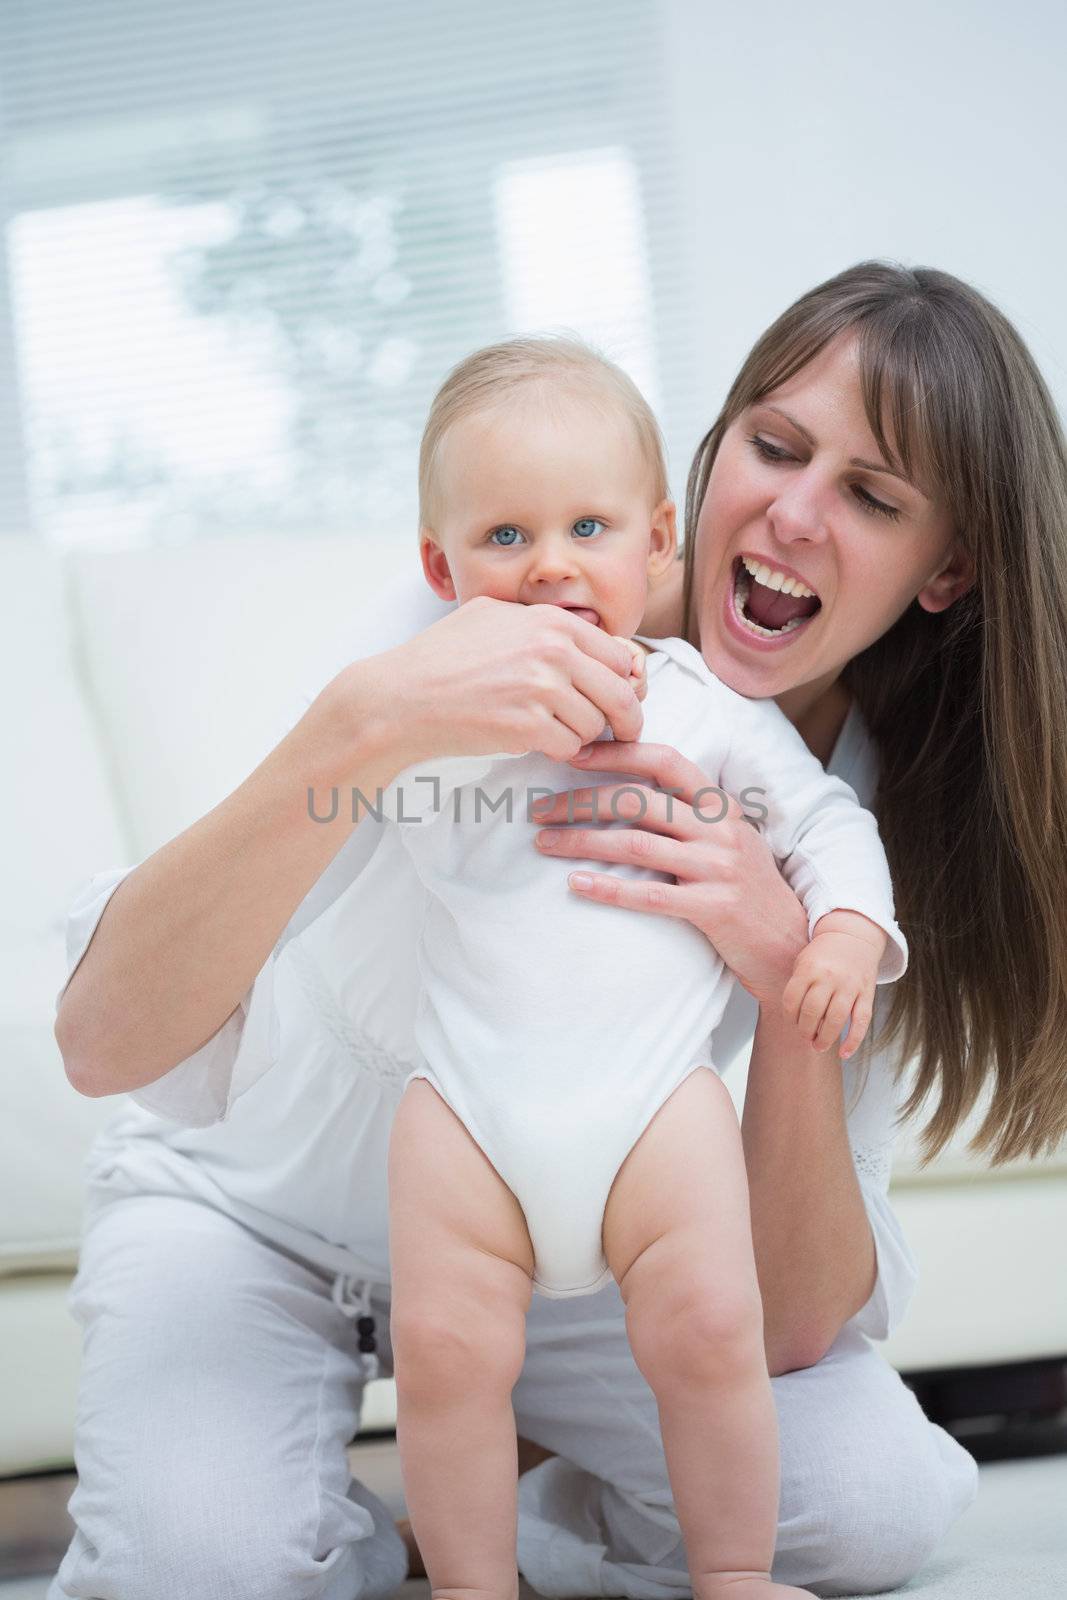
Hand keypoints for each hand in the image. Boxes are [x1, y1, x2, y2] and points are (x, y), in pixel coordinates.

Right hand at [348, 596, 643, 768]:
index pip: (618, 655)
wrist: (401, 697)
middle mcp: (552, 650)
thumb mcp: (492, 616)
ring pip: (595, 725)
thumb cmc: (441, 658)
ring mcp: (542, 689)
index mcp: (550, 621)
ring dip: (580, 736)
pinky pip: (570, 747)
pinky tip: (536, 743)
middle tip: (622, 735)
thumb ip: (542, 624)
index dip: (622, 681)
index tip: (617, 698)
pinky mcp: (528, 726)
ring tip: (551, 731)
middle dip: (625, 719)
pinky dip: (559, 752)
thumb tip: (589, 640)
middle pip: (620, 694)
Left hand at [530, 738, 809, 1008]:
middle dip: (580, 801)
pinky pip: (650, 895)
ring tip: (544, 843)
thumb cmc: (748, 890)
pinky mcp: (713, 908)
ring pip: (636, 844)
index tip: (571, 755)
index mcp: (720, 805)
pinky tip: (576, 885)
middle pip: (638, 800)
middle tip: (538, 809)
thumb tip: (627, 793)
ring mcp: (718, 868)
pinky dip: (608, 889)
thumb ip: (689, 815)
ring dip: (582, 841)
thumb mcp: (728, 839)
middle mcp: (719, 829)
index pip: (663, 760)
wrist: (790, 944)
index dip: (615, 753)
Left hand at [781, 912, 884, 1058]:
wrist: (853, 937)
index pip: (792, 999)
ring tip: (818, 1047)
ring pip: (836, 1019)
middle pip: (812, 1011)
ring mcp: (850, 985)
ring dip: (825, 1038)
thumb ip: (797, 986)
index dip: (789, 1016)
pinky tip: (844, 1054)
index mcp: (809, 968)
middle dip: (805, 1030)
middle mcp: (829, 976)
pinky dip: (853, 1041)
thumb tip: (793, 1020)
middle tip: (805, 1037)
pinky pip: (861, 1021)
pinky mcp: (867, 993)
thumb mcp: (803, 962)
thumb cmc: (822, 955)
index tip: (791, 1022)